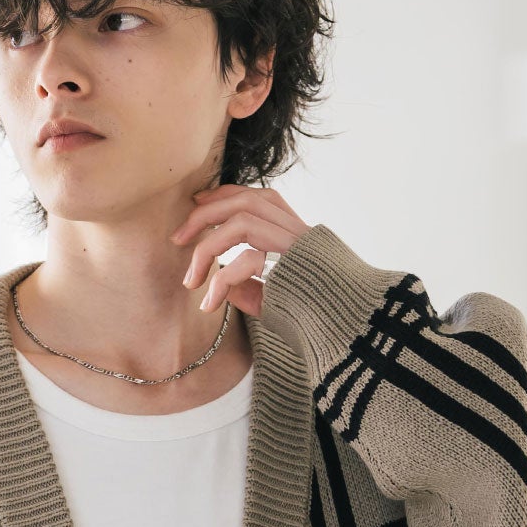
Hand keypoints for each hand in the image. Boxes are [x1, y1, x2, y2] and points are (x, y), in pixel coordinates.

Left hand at [170, 182, 309, 318]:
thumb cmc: (314, 318)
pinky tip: (210, 304)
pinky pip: (246, 259)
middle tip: (177, 238)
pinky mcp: (293, 264)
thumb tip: (220, 284)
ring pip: (241, 221)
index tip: (196, 204)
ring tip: (189, 281)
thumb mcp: (273, 299)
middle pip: (244, 200)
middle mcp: (297, 231)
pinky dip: (221, 280)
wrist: (349, 330)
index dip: (223, 195)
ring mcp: (297, 244)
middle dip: (205, 214)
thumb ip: (248, 287)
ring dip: (207, 247)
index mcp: (294, 232)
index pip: (255, 197)